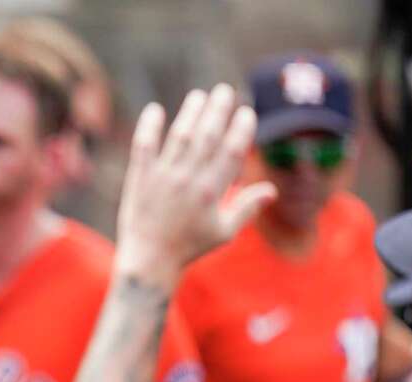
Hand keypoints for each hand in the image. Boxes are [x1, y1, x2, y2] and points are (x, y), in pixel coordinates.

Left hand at [115, 84, 276, 282]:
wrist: (149, 261)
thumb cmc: (189, 247)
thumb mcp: (223, 232)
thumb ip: (246, 208)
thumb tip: (271, 189)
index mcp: (212, 192)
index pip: (231, 151)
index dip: (241, 129)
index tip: (245, 112)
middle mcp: (188, 180)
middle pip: (207, 137)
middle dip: (218, 110)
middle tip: (224, 91)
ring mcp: (163, 178)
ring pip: (180, 137)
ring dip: (191, 113)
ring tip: (199, 95)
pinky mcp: (140, 179)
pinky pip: (143, 148)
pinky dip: (149, 128)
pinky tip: (155, 110)